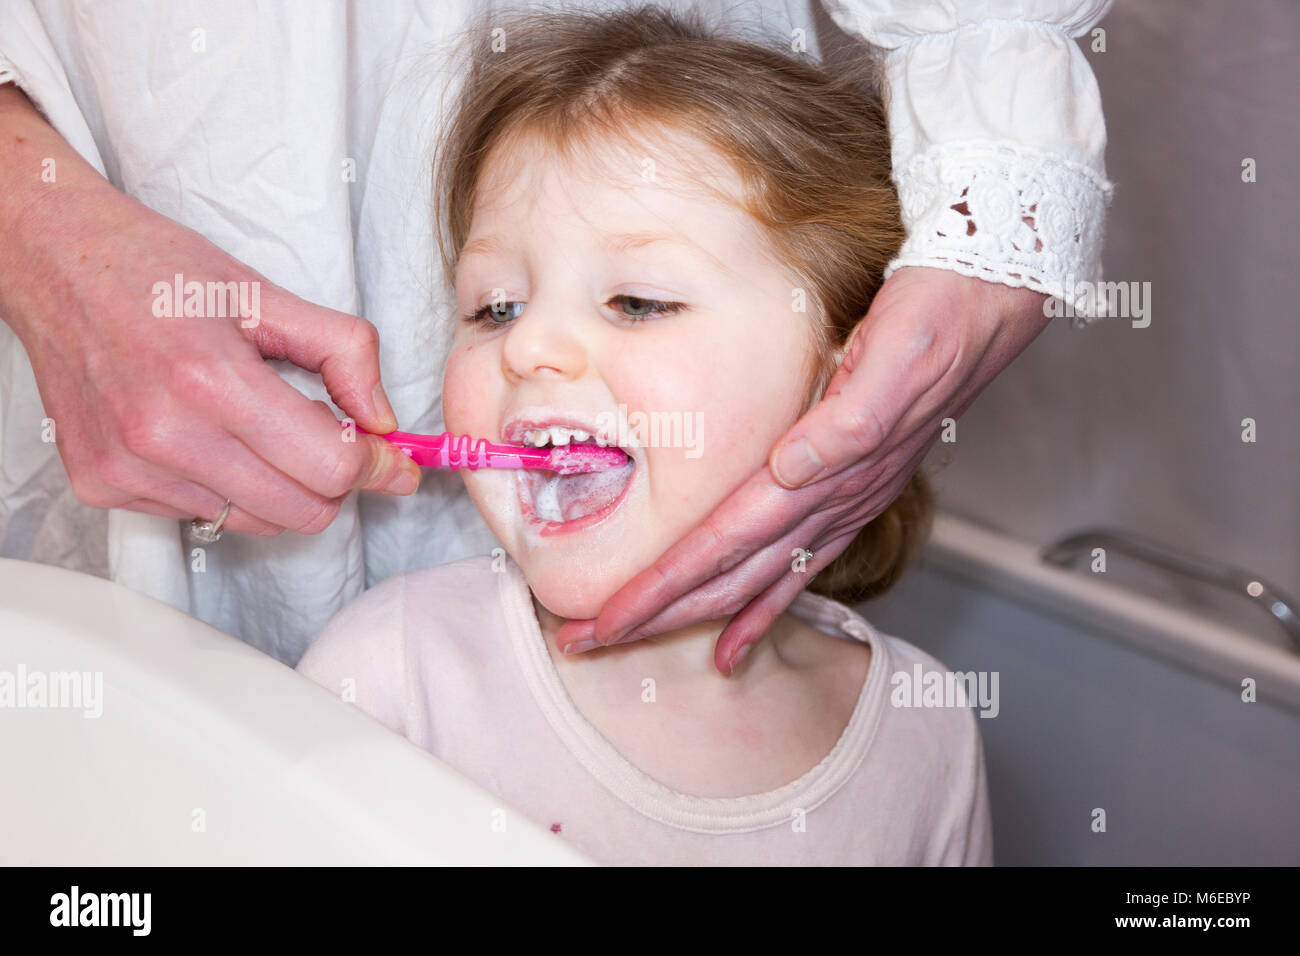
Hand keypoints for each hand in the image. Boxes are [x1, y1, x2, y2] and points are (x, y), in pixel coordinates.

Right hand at [0, 84, 419, 534]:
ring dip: (276, 485)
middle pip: (301, 511)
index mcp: (212, 380)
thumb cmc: (157, 271)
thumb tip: (384, 419)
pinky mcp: (100, 486)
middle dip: (333, 480)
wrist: (55, 263)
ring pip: (254, 521)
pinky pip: (200, 516)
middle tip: (329, 437)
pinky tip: (203, 434)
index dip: (375, 465)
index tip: (392, 457)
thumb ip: (343, 351)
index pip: (329, 468)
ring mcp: (126, 468)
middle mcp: (164, 435)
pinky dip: (223, 486)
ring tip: (253, 424)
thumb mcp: (264, 293)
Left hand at [555, 266, 1048, 672]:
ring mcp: (844, 505)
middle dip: (657, 614)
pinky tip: (737, 635)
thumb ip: (848, 420)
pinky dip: (761, 607)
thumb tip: (793, 467)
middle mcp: (832, 501)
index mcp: (824, 471)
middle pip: (729, 578)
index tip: (608, 618)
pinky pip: (797, 568)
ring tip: (641, 643)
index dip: (664, 586)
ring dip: (696, 617)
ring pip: (757, 581)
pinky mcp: (852, 496)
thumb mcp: (896, 354)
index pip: (724, 544)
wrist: (986, 308)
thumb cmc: (933, 321)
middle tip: (588, 640)